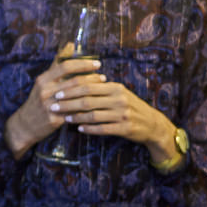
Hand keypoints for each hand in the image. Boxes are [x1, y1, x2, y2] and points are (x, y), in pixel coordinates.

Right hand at [4, 42, 104, 158]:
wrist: (25, 125)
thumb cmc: (38, 100)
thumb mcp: (44, 81)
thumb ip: (57, 64)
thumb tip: (70, 45)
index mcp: (43, 80)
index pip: (65, 66)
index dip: (83, 64)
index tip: (97, 64)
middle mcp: (45, 91)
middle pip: (74, 81)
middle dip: (92, 78)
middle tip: (103, 77)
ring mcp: (50, 105)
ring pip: (77, 96)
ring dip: (93, 92)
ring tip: (103, 88)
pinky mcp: (54, 119)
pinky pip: (76, 112)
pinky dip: (87, 108)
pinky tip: (96, 105)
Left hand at [57, 76, 177, 161]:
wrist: (152, 124)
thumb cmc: (130, 106)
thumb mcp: (120, 92)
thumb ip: (102, 87)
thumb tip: (78, 78)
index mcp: (116, 88)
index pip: (88, 86)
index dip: (71, 90)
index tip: (57, 92)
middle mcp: (120, 99)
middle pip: (88, 100)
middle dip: (68, 103)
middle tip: (54, 105)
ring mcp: (123, 114)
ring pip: (93, 115)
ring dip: (76, 116)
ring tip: (64, 117)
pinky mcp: (125, 128)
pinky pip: (103, 128)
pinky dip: (89, 128)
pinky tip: (79, 128)